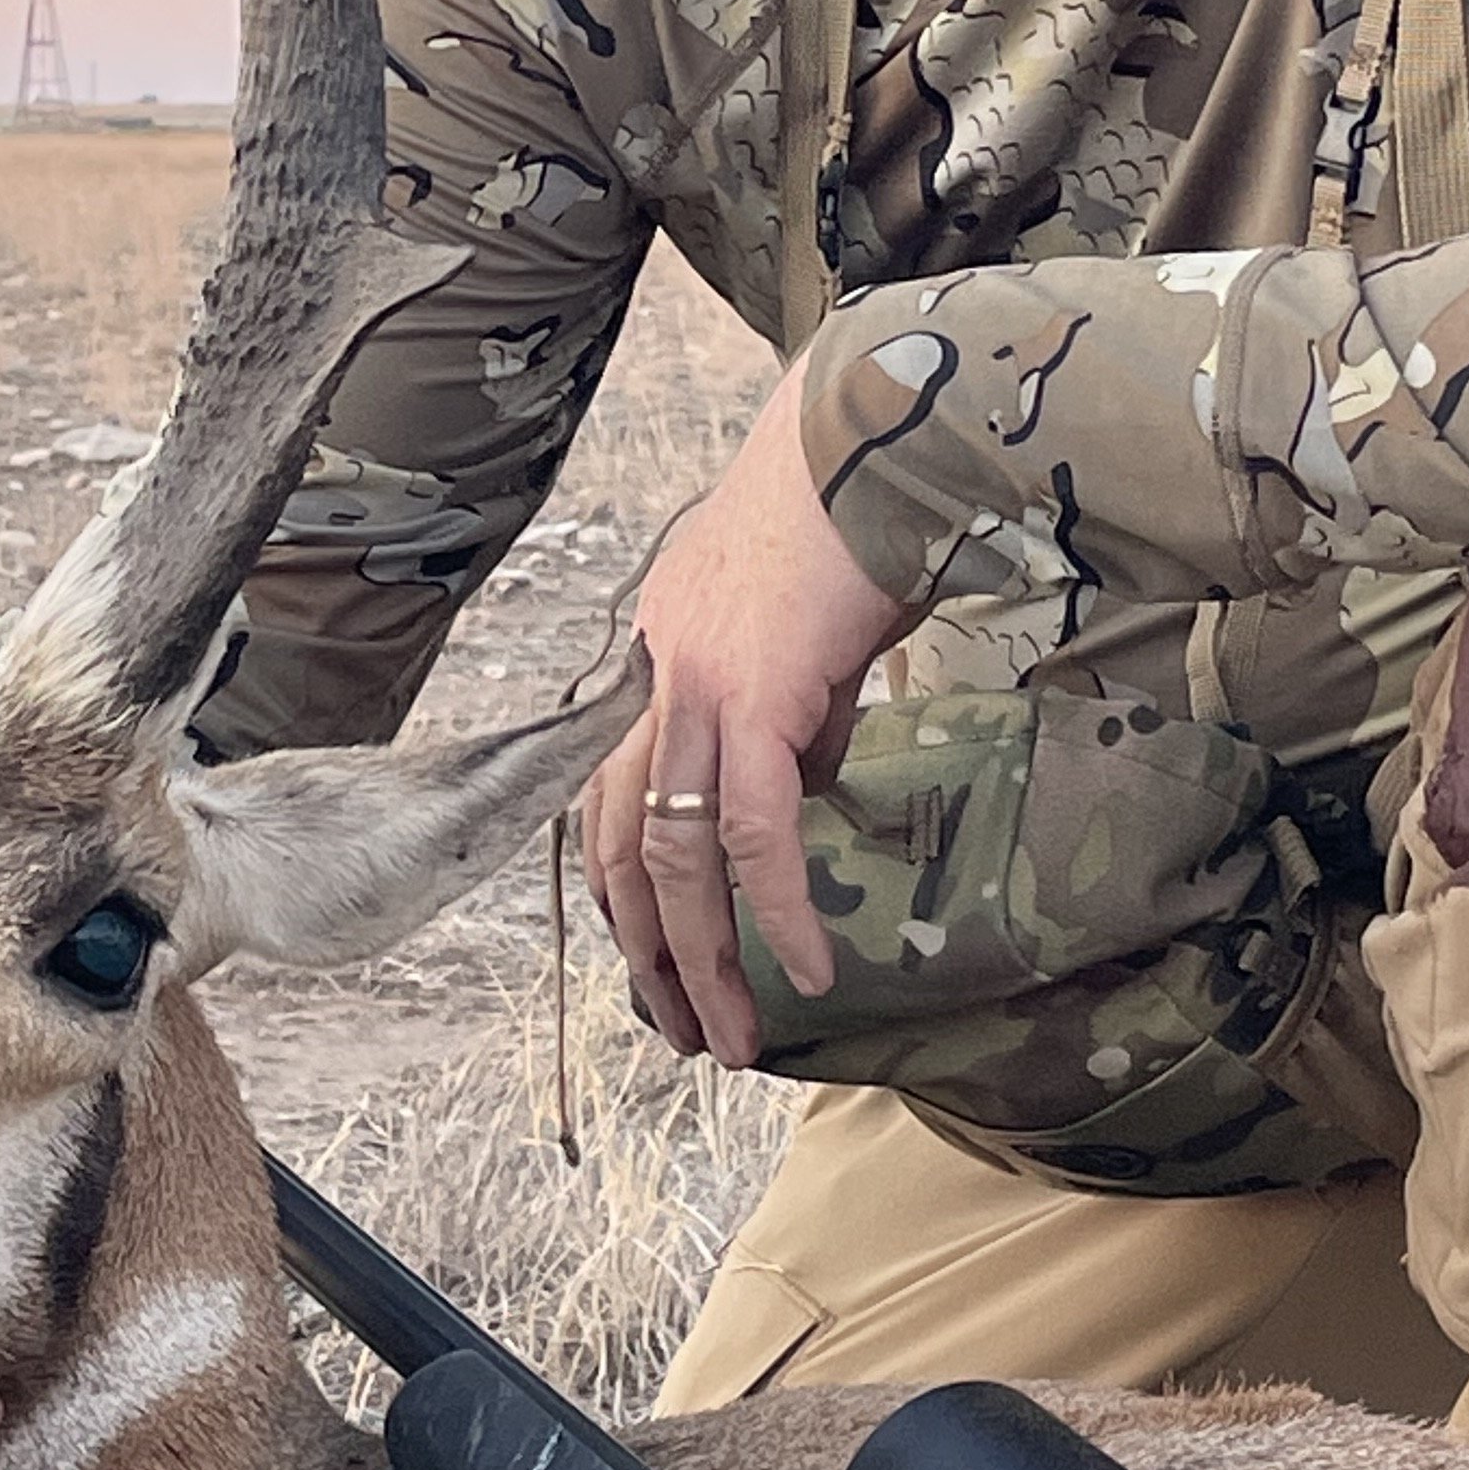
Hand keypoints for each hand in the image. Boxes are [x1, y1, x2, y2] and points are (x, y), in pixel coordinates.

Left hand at [582, 364, 913, 1065]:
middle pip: (622, 850)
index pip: (604, 802)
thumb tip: (805, 780)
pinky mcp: (752, 695)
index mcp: (651, 662)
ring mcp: (692, 689)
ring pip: (676, 856)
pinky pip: (757, 832)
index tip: (650, 963)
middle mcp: (650, 680)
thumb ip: (786, 710)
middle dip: (650, 956)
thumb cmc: (844, 517)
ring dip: (706, 958)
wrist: (864, 436)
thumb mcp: (793, 630)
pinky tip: (809, 965)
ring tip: (738, 1033)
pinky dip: (779, 907)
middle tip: (686, 1032)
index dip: (621, 895)